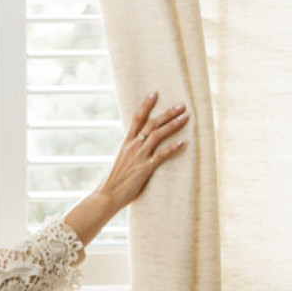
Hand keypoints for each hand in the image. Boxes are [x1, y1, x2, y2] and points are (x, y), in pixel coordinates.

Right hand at [61, 91, 190, 254]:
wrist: (105, 197)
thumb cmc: (112, 183)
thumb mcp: (120, 162)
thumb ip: (130, 154)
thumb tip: (138, 149)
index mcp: (125, 144)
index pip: (136, 119)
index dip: (145, 105)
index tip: (154, 93)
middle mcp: (132, 147)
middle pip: (151, 124)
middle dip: (167, 113)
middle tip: (182, 105)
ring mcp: (138, 157)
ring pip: (157, 135)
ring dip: (173, 125)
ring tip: (186, 117)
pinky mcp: (144, 169)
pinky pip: (161, 156)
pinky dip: (173, 148)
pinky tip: (184, 142)